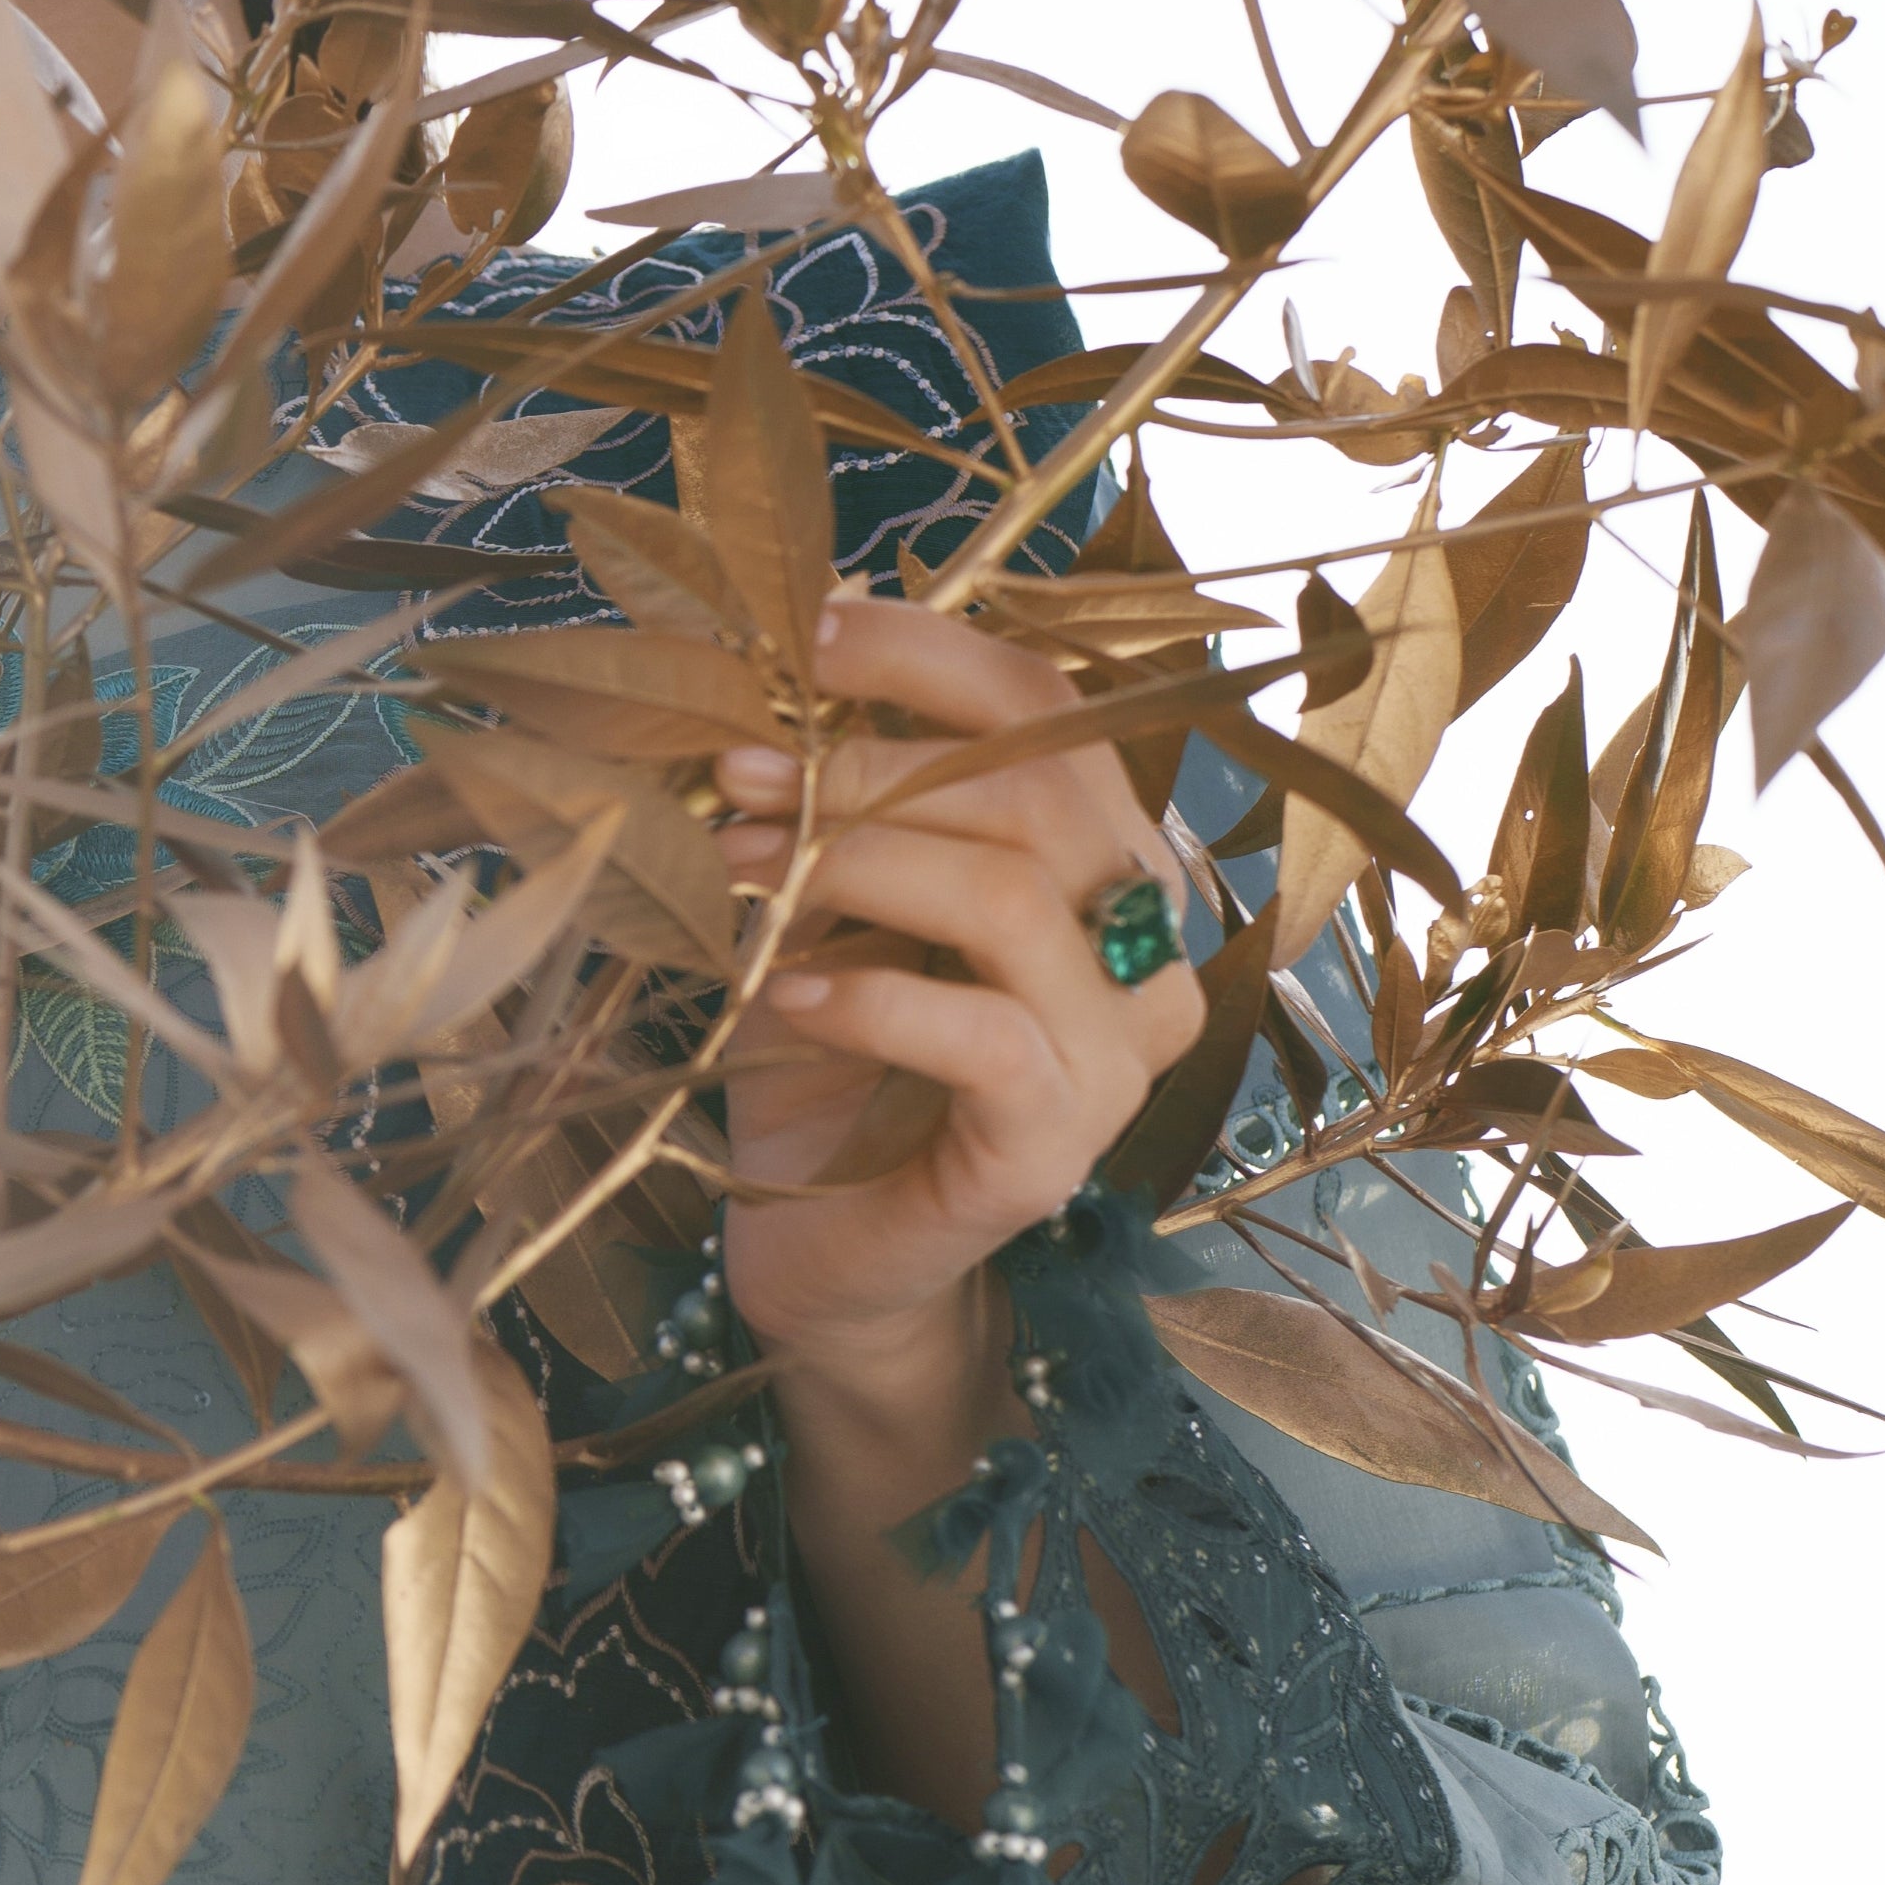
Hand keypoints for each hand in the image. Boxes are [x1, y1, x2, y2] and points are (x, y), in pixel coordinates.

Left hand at [713, 600, 1201, 1432]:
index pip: (1055, 715)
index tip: (808, 632)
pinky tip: (782, 990)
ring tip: (738, 864)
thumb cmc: (833, 1068)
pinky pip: (983, 1033)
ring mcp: (1119, 1053)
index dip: (935, 654)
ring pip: (1014, 898)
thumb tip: (779, 679)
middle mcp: (1145, 947)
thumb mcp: (834, 907)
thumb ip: (848, 808)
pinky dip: (871, 996)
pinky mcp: (1060, 1143)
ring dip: (857, 860)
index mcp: (1108, 863)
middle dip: (869, 764)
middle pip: (1039, 793)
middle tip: (738, 770)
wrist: (827, 1253)